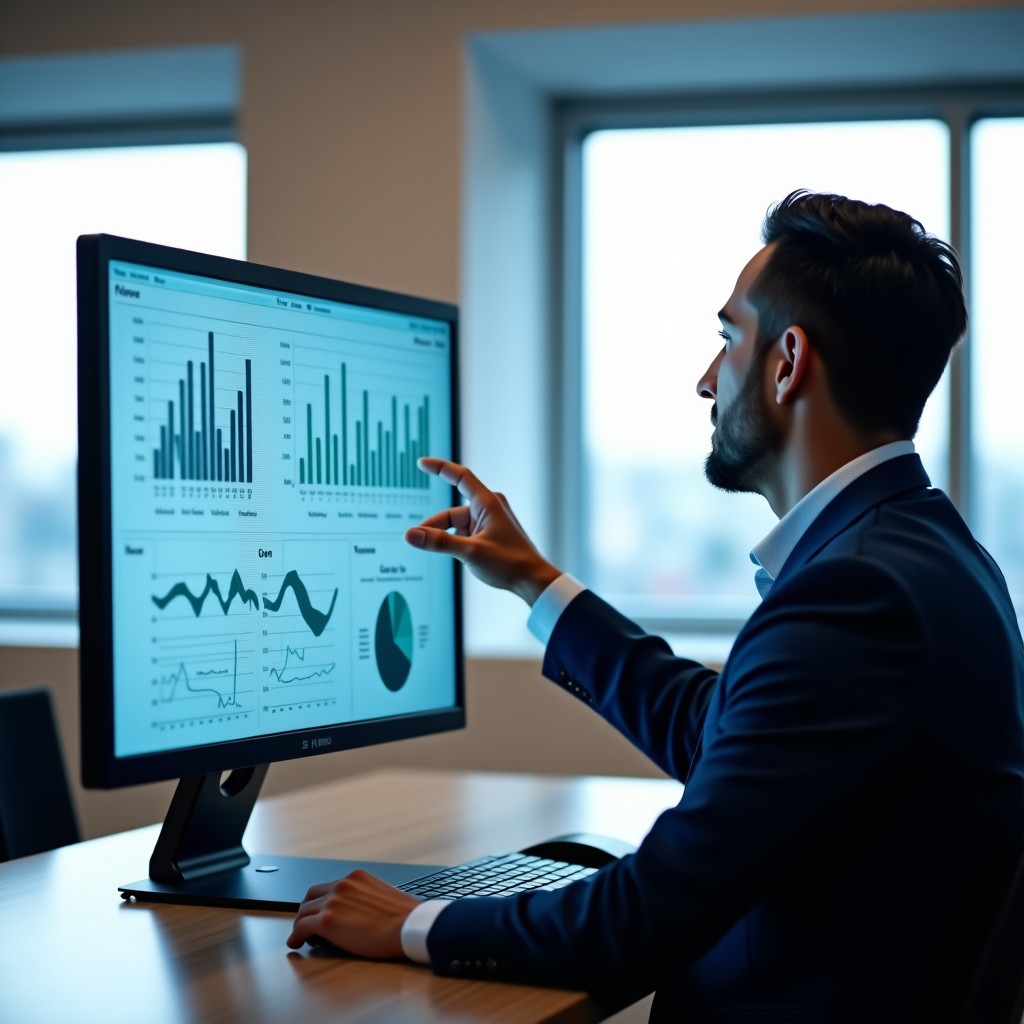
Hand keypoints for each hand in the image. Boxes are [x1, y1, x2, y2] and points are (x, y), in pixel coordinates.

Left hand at [286, 869, 421, 959]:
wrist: (409, 926)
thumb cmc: (405, 916)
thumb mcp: (384, 895)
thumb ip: (368, 897)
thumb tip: (363, 911)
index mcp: (356, 877)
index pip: (329, 886)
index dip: (321, 902)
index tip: (321, 912)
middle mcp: (342, 884)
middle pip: (311, 896)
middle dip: (307, 911)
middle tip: (307, 924)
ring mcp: (333, 901)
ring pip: (304, 912)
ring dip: (301, 924)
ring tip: (303, 938)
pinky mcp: (328, 921)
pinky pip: (302, 927)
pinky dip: (295, 936)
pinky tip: (296, 944)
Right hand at [405, 457, 560, 605]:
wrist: (531, 579)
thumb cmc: (510, 562)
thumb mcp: (470, 552)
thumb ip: (439, 542)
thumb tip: (411, 535)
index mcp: (487, 503)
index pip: (460, 476)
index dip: (440, 467)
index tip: (422, 463)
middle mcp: (488, 508)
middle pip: (452, 511)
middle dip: (435, 525)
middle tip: (417, 539)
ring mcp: (488, 521)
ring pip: (456, 525)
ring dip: (445, 537)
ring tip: (439, 552)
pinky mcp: (488, 534)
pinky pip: (464, 533)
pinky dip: (455, 542)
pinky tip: (457, 556)